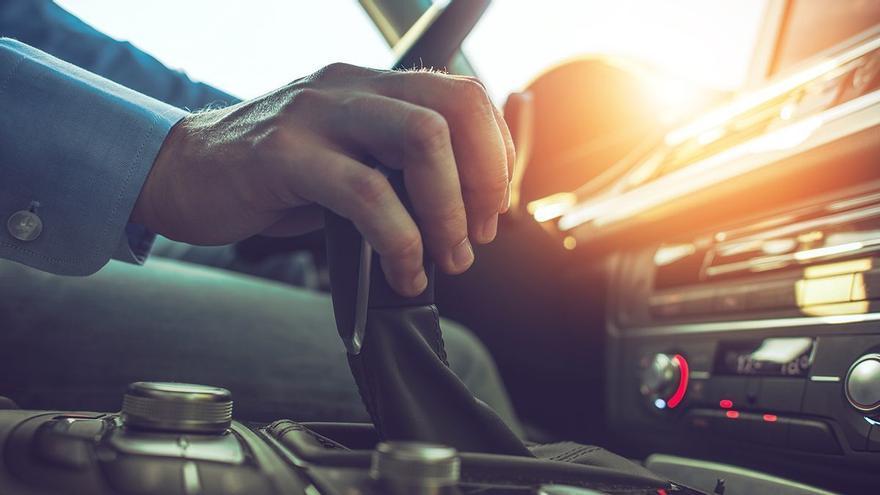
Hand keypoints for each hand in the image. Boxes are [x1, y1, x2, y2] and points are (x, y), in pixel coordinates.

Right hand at [132, 63, 513, 295]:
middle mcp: (350, 87)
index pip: (463, 96)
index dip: (494, 155)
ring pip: (421, 141)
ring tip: (448, 258)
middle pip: (454, 110)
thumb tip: (457, 213)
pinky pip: (365, 194)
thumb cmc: (269, 176)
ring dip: (448, 212)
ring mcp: (317, 114)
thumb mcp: (344, 161)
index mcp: (371, 86)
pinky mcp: (283, 154)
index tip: (492, 208)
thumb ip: (395, 172)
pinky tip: (401, 270)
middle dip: (483, 180)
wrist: (181, 173)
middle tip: (477, 235)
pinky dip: (400, 241)